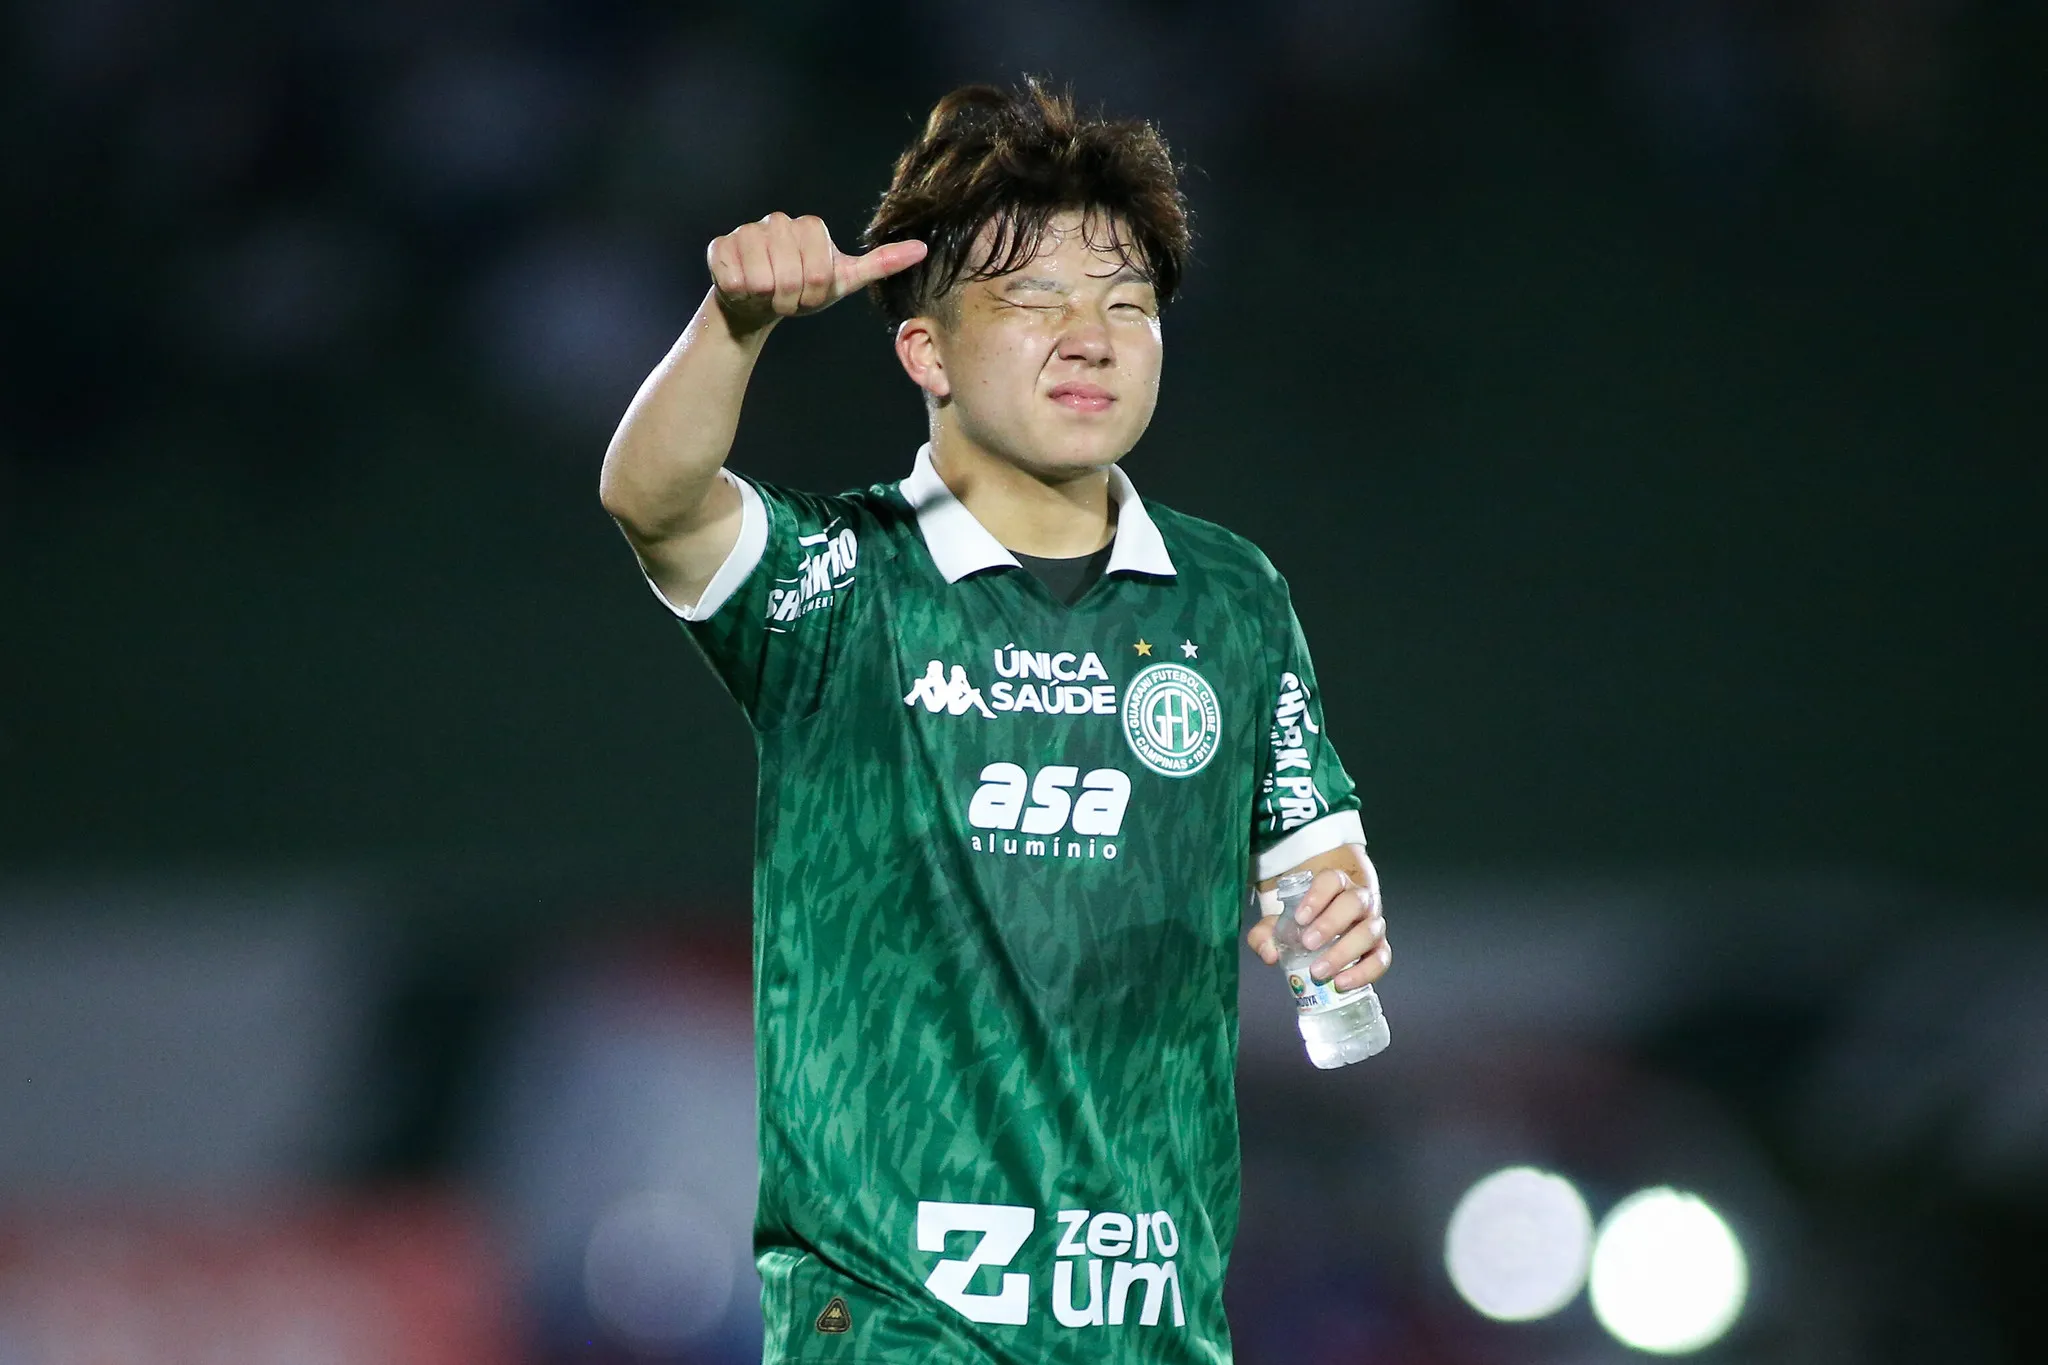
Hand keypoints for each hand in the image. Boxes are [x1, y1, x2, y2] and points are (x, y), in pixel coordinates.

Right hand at [706, 212, 926, 334]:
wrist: (759, 303)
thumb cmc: (803, 291)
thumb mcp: (843, 281)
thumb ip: (881, 264)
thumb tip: (922, 250)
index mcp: (810, 226)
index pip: (819, 268)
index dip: (814, 293)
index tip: (810, 295)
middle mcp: (777, 221)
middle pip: (792, 274)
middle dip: (791, 299)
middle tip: (787, 299)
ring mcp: (746, 232)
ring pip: (760, 278)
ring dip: (766, 299)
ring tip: (767, 295)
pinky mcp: (719, 247)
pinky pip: (733, 278)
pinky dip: (740, 294)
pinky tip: (743, 290)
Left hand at [1245, 859, 1389, 993]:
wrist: (1329, 933)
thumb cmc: (1304, 925)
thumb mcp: (1279, 925)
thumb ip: (1265, 935)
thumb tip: (1269, 954)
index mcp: (1336, 885)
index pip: (1332, 880)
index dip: (1317, 896)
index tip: (1299, 917)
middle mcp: (1360, 901)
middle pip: (1354, 903)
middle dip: (1331, 923)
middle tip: (1308, 943)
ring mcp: (1373, 924)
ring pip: (1369, 931)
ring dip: (1344, 952)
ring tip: (1318, 971)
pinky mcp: (1380, 950)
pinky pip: (1380, 960)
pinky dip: (1363, 973)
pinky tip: (1340, 983)